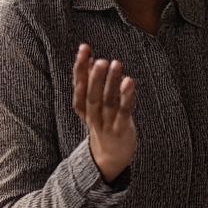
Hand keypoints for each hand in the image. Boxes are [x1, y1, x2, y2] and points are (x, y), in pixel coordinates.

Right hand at [73, 44, 135, 182]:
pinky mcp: (122, 129)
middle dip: (95, 78)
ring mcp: (108, 123)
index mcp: (84, 108)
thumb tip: (89, 60)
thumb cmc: (103, 123)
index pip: (79, 87)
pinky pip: (124, 112)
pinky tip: (129, 82)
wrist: (109, 158)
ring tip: (115, 64)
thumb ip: (90, 84)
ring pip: (107, 103)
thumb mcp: (93, 105)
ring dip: (111, 83)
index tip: (84, 48)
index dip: (80, 69)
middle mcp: (93, 116)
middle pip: (91, 96)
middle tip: (100, 60)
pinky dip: (126, 97)